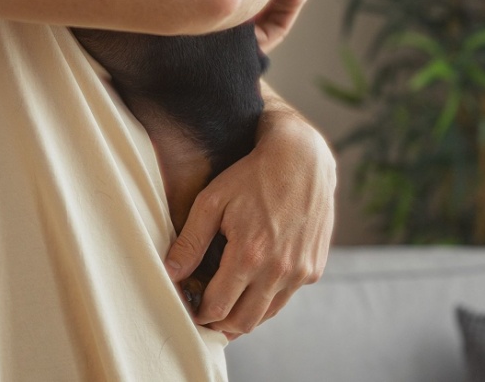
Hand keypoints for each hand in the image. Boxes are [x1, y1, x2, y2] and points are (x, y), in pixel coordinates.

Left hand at [163, 105, 334, 336]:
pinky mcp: (314, 268)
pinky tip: (252, 285)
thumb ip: (190, 241)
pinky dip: (267, 299)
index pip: (217, 307)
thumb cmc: (251, 176)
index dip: (198, 313)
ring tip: (225, 307)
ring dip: (243, 317)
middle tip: (203, 314)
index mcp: (250, 255)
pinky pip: (286, 297)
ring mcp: (301, 272)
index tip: (187, 307)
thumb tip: (170, 273)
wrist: (301, 160)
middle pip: (242, 322)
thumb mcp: (212, 201)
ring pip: (267, 315)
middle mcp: (279, 270)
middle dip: (219, 324)